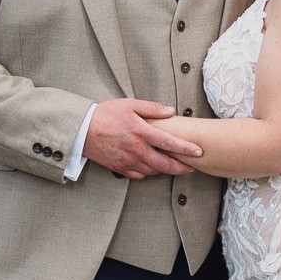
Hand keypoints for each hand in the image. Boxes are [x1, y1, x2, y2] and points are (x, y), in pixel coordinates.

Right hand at [82, 99, 204, 179]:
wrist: (82, 130)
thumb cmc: (106, 114)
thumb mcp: (129, 104)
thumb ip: (152, 108)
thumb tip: (171, 110)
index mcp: (141, 132)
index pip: (170, 143)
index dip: (186, 149)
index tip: (199, 152)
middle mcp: (136, 149)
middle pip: (165, 164)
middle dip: (181, 167)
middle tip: (191, 167)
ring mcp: (128, 161)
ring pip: (153, 171)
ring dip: (165, 170)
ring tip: (174, 166)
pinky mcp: (120, 168)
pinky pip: (140, 175)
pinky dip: (148, 172)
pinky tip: (153, 167)